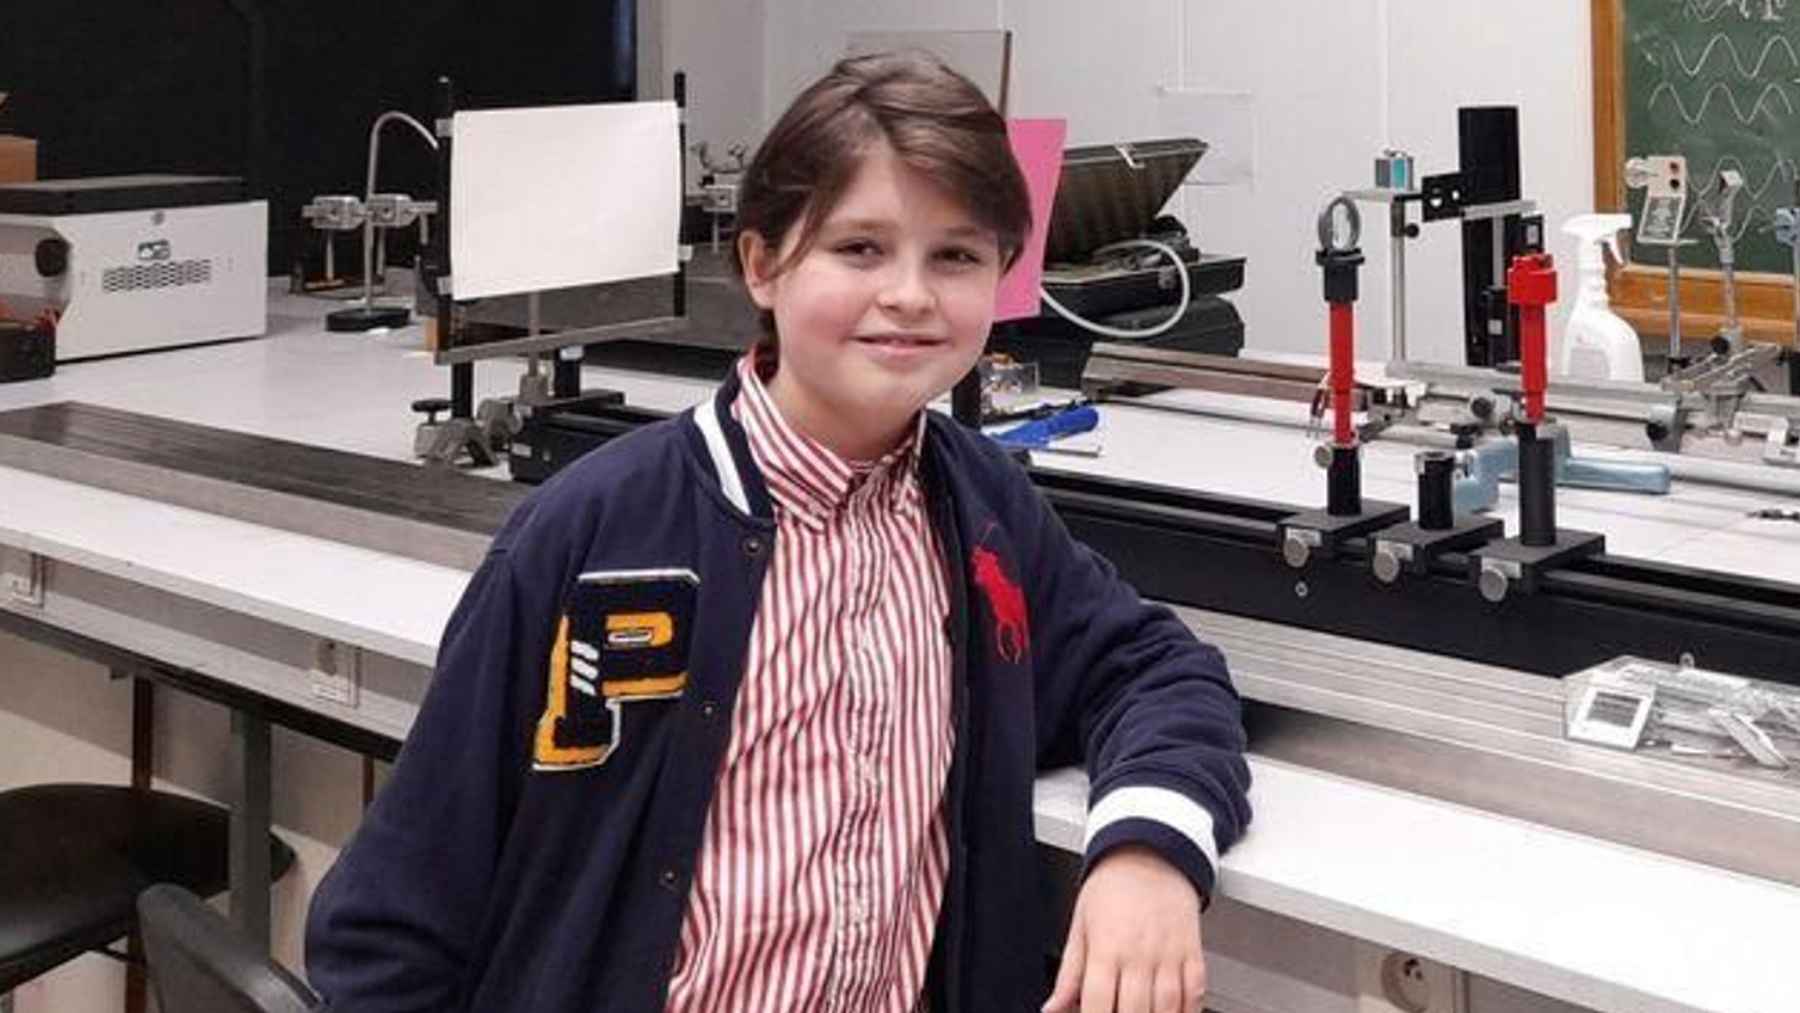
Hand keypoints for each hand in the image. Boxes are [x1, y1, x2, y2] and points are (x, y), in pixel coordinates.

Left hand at [1043, 845, 1205, 1012]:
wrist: (1149, 854)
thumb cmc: (1111, 888)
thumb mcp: (1080, 925)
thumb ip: (1069, 973)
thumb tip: (1052, 1007)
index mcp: (1105, 947)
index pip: (1097, 1002)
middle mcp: (1138, 953)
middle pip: (1133, 1010)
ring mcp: (1168, 953)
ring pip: (1166, 1006)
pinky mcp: (1191, 951)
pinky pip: (1195, 992)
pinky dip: (1188, 1010)